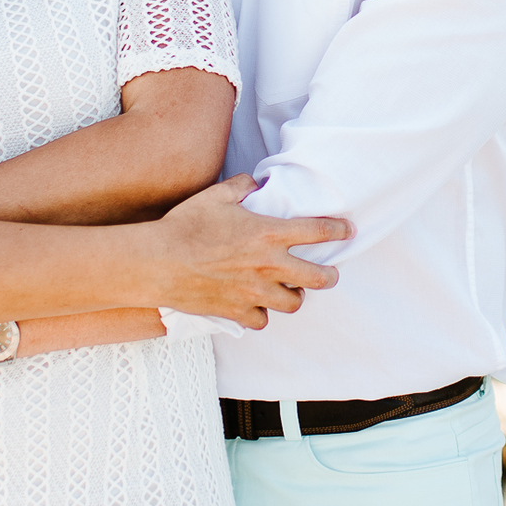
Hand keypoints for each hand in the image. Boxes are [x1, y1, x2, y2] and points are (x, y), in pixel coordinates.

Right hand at [146, 175, 346, 327]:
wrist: (158, 262)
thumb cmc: (186, 226)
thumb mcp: (216, 195)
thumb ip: (242, 187)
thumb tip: (255, 184)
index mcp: (268, 233)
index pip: (317, 231)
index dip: (337, 230)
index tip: (347, 231)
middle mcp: (269, 265)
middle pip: (318, 278)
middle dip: (329, 275)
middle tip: (329, 273)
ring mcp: (255, 293)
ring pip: (293, 303)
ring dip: (294, 296)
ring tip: (289, 290)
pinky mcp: (238, 312)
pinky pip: (262, 320)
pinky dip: (261, 313)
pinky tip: (255, 305)